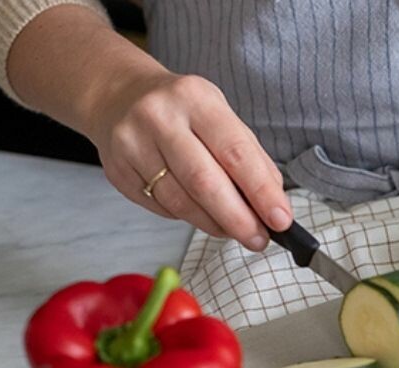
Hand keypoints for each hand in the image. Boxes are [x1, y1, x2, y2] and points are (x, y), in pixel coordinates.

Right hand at [7, 6, 291, 250]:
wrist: (118, 96)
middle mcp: (160, 118)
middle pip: (205, 182)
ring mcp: (133, 144)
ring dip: (214, 224)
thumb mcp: (219, 115)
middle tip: (259, 239)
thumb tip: (274, 202)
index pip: (235, 152)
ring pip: (181, 202)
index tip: (281, 219)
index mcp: (196, 99)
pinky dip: (187, 217)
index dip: (261, 191)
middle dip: (238, 219)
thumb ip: (249, 156)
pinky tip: (199, 214)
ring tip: (233, 231)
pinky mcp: (117, 170)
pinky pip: (160, 207)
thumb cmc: (181, 110)